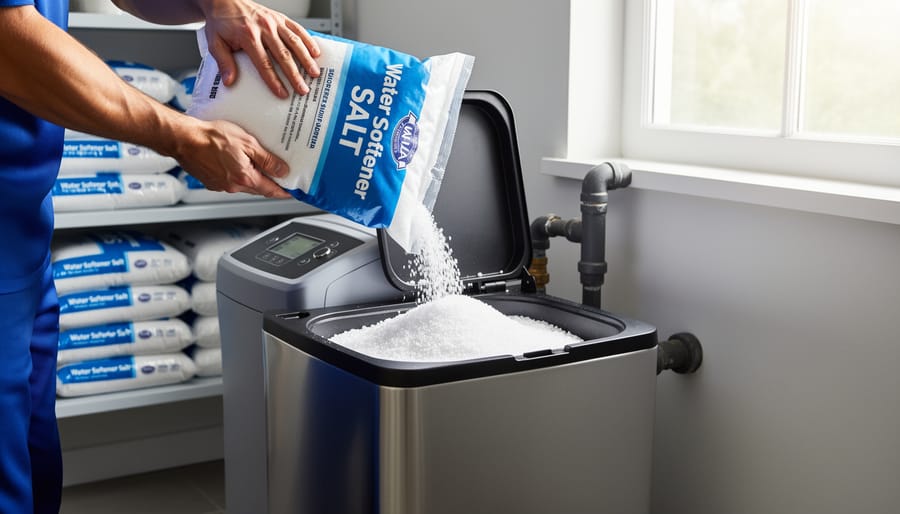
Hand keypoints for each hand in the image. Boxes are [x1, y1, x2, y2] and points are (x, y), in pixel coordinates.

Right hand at [173, 118, 291, 198]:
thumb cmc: (211, 138)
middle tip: (279, 177)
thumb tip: (282, 171)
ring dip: (252, 178)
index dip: (284, 192)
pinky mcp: (211, 182)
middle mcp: (233, 186)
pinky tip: (236, 163)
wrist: (184, 138)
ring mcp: (221, 186)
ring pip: (244, 185)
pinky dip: (237, 175)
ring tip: (257, 165)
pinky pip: (230, 181)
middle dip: (269, 184)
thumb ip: (267, 159)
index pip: (271, 190)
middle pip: (258, 189)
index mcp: (245, 178)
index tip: (292, 192)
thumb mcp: (247, 143)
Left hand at [200, 0, 320, 98]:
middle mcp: (264, 28)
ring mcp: (274, 22)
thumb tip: (229, 81)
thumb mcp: (215, 43)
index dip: (274, 80)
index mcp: (247, 36)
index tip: (282, 93)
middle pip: (283, 55)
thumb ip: (223, 62)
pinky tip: (315, 52)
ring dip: (306, 59)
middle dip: (295, 74)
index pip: (264, 63)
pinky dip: (308, 40)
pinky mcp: (280, 17)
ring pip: (294, 42)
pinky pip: (297, 28)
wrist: (224, 1)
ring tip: (314, 73)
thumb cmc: (221, 22)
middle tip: (303, 89)